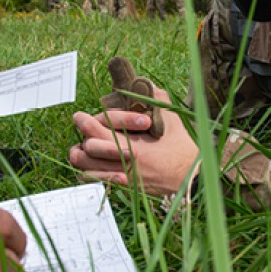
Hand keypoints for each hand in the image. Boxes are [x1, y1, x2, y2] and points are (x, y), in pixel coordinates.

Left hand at [70, 86, 198, 195]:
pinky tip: (92, 166)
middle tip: (80, 131)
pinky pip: (97, 182)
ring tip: (81, 149)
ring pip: (86, 169)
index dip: (84, 122)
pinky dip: (90, 173)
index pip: (97, 131)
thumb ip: (157, 98)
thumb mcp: (172, 120)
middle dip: (81, 139)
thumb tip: (145, 82)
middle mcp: (123, 163)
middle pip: (87, 150)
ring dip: (82, 158)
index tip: (78, 116)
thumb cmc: (183, 149)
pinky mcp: (125, 189)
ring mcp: (123, 178)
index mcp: (133, 145)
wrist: (192, 179)